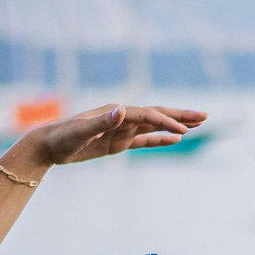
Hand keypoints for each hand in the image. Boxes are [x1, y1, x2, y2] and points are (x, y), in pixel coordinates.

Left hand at [25, 102, 208, 168]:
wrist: (48, 145)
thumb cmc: (62, 138)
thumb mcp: (80, 131)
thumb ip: (102, 121)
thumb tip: (122, 109)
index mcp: (115, 112)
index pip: (147, 115)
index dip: (166, 122)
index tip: (184, 130)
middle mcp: (121, 117)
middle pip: (157, 114)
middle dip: (181, 115)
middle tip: (205, 115)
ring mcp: (121, 129)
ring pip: (155, 125)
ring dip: (176, 124)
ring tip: (198, 124)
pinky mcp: (118, 142)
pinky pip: (145, 140)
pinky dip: (161, 138)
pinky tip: (176, 139)